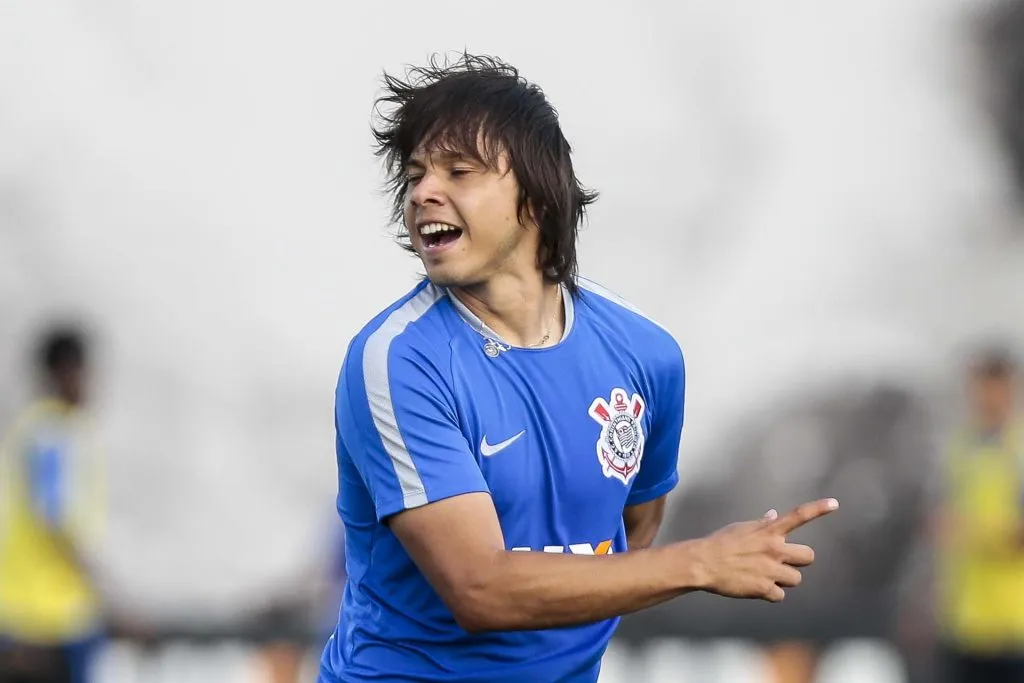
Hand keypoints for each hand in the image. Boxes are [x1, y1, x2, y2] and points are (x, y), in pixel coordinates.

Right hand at [690, 498, 838, 602]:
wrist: (703, 563)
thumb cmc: (720, 543)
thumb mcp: (741, 528)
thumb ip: (762, 524)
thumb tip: (774, 515)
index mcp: (769, 531)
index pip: (798, 515)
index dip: (818, 509)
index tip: (835, 503)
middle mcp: (774, 548)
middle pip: (808, 557)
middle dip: (798, 561)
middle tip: (783, 562)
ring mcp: (771, 569)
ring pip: (795, 579)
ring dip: (783, 579)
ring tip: (764, 576)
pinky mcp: (765, 588)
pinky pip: (780, 595)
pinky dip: (770, 594)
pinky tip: (756, 587)